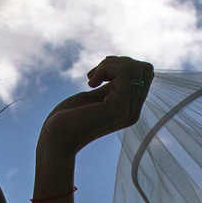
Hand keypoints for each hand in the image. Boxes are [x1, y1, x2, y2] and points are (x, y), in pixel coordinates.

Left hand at [36, 56, 152, 158]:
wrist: (56, 139)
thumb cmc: (68, 117)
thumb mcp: (96, 96)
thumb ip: (112, 85)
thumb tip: (125, 64)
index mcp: (130, 110)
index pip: (145, 75)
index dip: (123, 65)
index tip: (100, 75)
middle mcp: (134, 112)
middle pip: (145, 69)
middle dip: (117, 62)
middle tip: (95, 75)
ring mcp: (128, 111)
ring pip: (135, 68)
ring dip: (109, 64)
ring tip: (91, 79)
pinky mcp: (119, 107)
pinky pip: (125, 71)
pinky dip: (105, 68)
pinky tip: (90, 83)